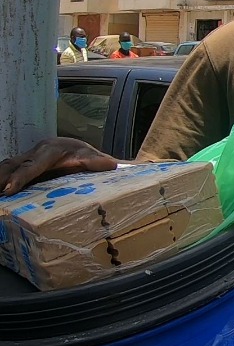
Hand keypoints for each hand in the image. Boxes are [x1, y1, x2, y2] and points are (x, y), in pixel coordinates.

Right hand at [0, 137, 117, 195]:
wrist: (77, 151)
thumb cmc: (83, 155)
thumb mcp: (92, 156)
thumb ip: (98, 161)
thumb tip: (111, 165)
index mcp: (50, 150)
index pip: (33, 164)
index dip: (20, 177)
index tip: (9, 189)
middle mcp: (34, 153)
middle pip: (12, 165)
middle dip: (0, 179)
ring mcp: (25, 160)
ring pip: (6, 168)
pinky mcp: (21, 168)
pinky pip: (7, 173)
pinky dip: (0, 180)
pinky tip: (0, 195)